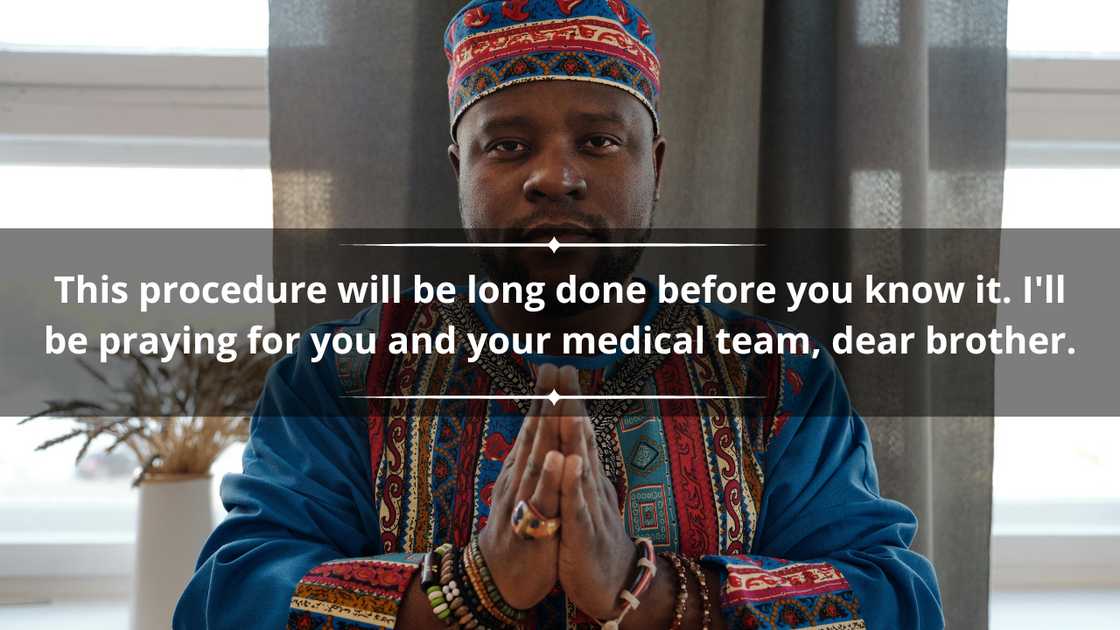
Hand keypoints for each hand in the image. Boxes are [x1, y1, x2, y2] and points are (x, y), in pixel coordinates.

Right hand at [477, 364, 565, 609]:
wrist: (497, 583)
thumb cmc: (516, 533)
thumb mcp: (523, 490)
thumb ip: (530, 459)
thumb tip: (536, 426)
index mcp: (521, 472)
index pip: (533, 429)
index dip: (543, 398)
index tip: (551, 366)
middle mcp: (519, 482)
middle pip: (534, 436)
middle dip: (545, 401)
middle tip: (554, 367)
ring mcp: (523, 504)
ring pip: (537, 462)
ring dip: (546, 430)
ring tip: (555, 399)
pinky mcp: (531, 531)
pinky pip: (542, 503)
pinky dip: (551, 480)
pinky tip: (560, 458)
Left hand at [553, 367, 637, 619]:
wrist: (615, 585)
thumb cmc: (593, 539)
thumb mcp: (583, 497)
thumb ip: (580, 465)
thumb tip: (575, 433)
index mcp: (585, 476)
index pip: (576, 432)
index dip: (568, 401)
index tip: (560, 368)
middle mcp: (590, 485)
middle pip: (579, 439)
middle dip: (570, 404)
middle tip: (565, 369)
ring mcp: (589, 508)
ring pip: (580, 466)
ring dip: (574, 435)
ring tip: (568, 404)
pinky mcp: (583, 534)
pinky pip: (576, 506)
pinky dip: (572, 484)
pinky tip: (570, 463)